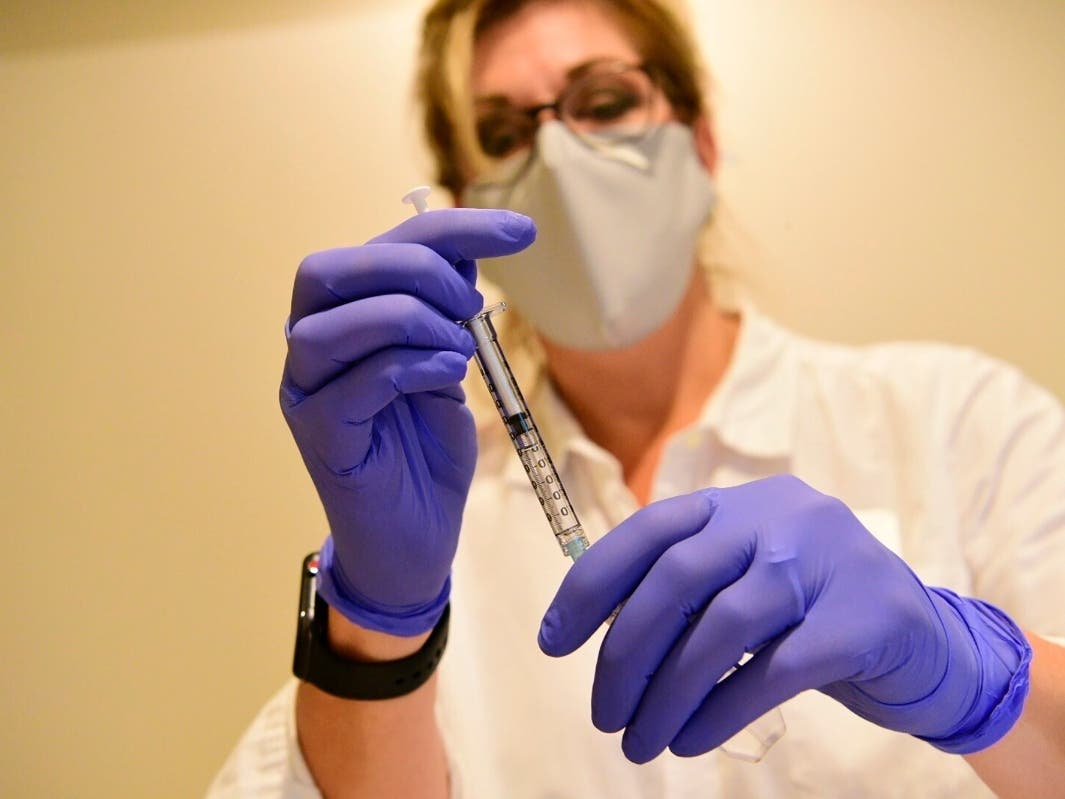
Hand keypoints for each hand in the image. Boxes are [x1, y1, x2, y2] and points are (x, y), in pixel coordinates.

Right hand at [281, 208, 535, 635]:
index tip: (522, 232)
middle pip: (332, 269)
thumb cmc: (426, 453)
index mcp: (342, 319)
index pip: (382, 248)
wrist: (415, 540)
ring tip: (458, 349)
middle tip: (471, 304)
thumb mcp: (446, 367)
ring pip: (334, 322)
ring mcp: (306, 392)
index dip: (451, 227)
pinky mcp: (319, 437)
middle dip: (414, 268)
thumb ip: (444, 314)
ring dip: (412, 320)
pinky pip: (357, 381)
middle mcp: (311, 348)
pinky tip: (447, 376)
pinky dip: (411, 365)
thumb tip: (464, 255)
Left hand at [538, 474, 1030, 760]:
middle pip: (677, 579)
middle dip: (625, 653)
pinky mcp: (864, 619)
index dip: (591, 586)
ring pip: (722, 628)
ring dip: (667, 694)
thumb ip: (688, 589)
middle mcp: (779, 516)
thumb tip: (600, 635)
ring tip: (640, 742)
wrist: (930, 643)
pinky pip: (773, 670)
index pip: (647, 531)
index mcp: (738, 503)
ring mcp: (826, 561)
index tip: (552, 643)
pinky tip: (691, 739)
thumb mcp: (746, 579)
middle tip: (602, 714)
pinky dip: (721, 710)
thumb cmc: (812, 613)